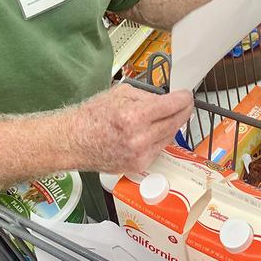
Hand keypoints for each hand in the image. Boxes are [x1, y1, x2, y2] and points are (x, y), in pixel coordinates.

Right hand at [72, 83, 193, 173]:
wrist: (74, 142)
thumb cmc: (93, 116)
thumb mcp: (120, 94)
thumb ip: (146, 96)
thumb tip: (166, 99)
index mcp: (134, 117)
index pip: (171, 106)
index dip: (183, 99)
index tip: (187, 95)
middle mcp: (139, 139)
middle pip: (175, 123)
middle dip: (184, 111)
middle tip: (187, 104)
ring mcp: (140, 156)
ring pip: (169, 137)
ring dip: (174, 125)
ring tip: (173, 115)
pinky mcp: (138, 166)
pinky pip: (159, 149)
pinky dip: (161, 138)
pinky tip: (157, 130)